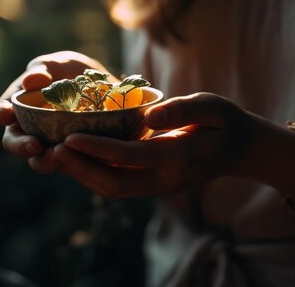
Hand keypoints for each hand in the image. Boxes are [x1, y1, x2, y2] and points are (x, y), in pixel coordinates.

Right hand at [0, 50, 116, 172]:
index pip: (4, 112)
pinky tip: (79, 157)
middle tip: (33, 144)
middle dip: (21, 146)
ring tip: (56, 155)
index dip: (2, 114)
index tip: (7, 114)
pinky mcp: (71, 157)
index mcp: (19, 106)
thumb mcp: (59, 64)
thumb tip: (30, 81)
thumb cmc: (72, 72)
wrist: (105, 89)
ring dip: (45, 160)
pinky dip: (71, 163)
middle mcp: (29, 129)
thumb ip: (43, 69)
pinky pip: (68, 165)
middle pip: (15, 143)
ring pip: (40, 160)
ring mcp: (49, 145)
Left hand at [53, 93, 253, 197]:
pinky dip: (95, 174)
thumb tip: (148, 114)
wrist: (241, 150)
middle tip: (53, 149)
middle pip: (114, 183)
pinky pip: (119, 184)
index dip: (97, 148)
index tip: (68, 136)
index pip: (130, 156)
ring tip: (57, 154)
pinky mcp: (153, 184)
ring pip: (113, 189)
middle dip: (81, 169)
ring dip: (84, 175)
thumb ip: (183, 109)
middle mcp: (165, 179)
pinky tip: (78, 157)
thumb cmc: (226, 122)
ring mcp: (158, 186)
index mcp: (178, 157)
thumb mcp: (213, 106)